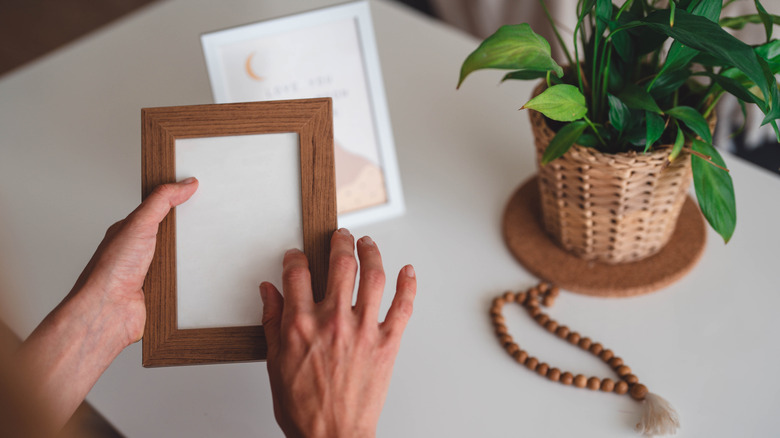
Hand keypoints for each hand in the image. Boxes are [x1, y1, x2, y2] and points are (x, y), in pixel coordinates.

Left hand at [14, 177, 198, 434]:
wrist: (109, 312)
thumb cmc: (110, 272)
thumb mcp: (139, 224)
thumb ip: (162, 201)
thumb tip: (185, 184)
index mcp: (130, 231)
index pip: (158, 209)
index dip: (177, 201)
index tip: (197, 191)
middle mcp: (139, 251)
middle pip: (174, 235)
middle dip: (190, 231)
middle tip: (209, 220)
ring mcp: (150, 273)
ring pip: (181, 259)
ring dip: (192, 258)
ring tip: (207, 248)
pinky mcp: (162, 292)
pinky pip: (185, 281)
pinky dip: (193, 279)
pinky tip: (200, 274)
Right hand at [261, 228, 416, 437]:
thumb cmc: (304, 408)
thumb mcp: (275, 363)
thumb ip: (272, 322)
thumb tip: (269, 292)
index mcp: (301, 325)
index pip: (297, 274)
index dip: (296, 258)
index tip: (297, 255)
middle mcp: (334, 322)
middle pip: (341, 265)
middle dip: (340, 243)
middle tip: (340, 235)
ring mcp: (364, 330)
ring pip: (374, 277)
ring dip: (372, 253)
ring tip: (368, 243)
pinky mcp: (388, 343)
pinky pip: (403, 306)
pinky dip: (408, 285)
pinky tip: (407, 270)